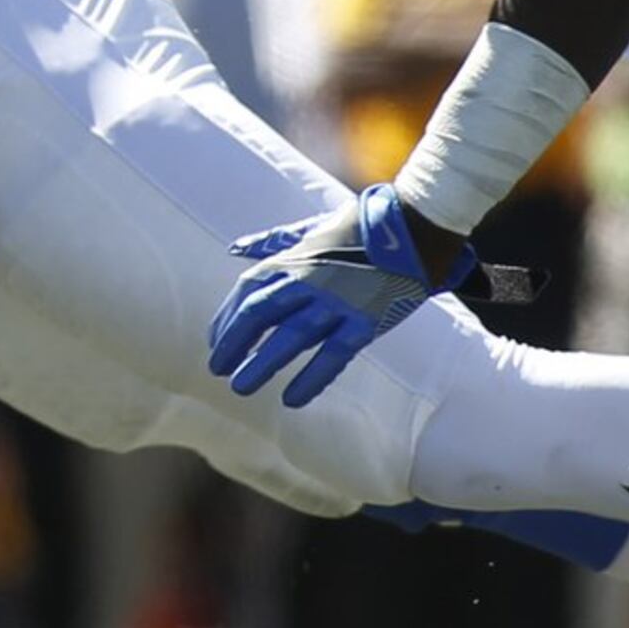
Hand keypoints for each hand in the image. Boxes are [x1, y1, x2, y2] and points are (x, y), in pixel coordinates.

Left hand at [208, 185, 478, 407]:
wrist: (414, 228)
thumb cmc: (359, 228)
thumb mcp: (310, 229)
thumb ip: (272, 241)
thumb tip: (235, 247)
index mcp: (293, 258)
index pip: (248, 291)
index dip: (227, 319)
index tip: (214, 342)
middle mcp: (308, 280)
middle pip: (260, 314)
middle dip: (234, 343)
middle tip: (217, 369)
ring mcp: (336, 301)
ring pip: (291, 337)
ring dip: (263, 363)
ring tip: (241, 387)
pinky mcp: (364, 321)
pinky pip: (333, 355)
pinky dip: (311, 378)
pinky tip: (293, 399)